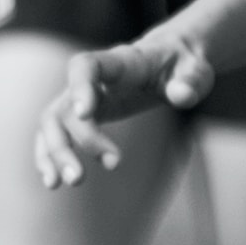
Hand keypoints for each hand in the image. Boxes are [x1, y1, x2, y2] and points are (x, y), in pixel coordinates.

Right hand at [35, 34, 211, 185]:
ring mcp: (81, 97)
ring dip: (56, 153)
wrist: (169, 61)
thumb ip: (190, 81)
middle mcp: (92, 80)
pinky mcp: (81, 115)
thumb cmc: (182, 65)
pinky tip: (54, 182)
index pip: (86, 66)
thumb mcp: (196, 69)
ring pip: (53, 123)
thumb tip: (181, 94)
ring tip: (73, 181)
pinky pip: (53, 134)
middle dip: (73, 141)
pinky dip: (48, 156)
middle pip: (65, 106)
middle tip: (84, 175)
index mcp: (119, 63)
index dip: (79, 87)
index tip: (84, 114)